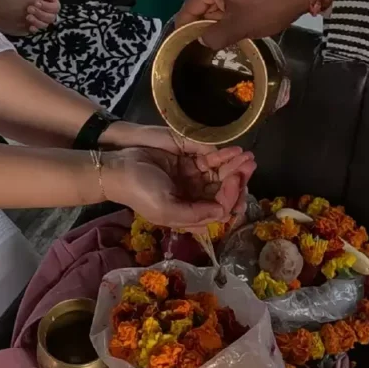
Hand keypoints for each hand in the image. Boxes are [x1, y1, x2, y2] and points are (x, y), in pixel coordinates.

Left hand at [0, 0, 60, 35]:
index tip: (37, 2)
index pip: (56, 6)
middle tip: (29, 8)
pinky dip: (35, 28)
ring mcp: (38, 19)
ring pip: (46, 24)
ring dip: (38, 21)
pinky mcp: (32, 26)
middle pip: (52, 16)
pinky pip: (38, 30)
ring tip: (27, 16)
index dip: (48, 6)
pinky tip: (29, 26)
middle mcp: (44, 9)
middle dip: (42, 13)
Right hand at [100, 123, 250, 218]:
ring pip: (223, 175)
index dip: (231, 197)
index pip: (221, 209)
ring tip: (249, 157)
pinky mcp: (190, 162)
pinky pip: (213, 161)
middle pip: (226, 192)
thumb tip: (223, 214)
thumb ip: (195, 216)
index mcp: (191, 214)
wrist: (118, 168)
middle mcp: (196, 198)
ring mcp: (194, 180)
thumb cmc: (140, 192)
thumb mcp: (166, 211)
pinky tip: (235, 151)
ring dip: (237, 167)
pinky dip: (225, 156)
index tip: (233, 182)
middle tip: (250, 166)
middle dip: (240, 181)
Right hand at [175, 0, 330, 49]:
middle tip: (218, 40)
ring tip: (235, 27)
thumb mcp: (239, 27)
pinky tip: (247, 10)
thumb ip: (214, 36)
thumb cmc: (270, 6)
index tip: (184, 45)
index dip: (186, 29)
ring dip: (224, 10)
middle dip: (210, 19)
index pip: (189, 8)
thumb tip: (203, 40)